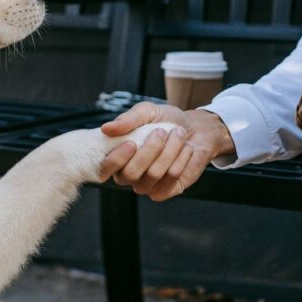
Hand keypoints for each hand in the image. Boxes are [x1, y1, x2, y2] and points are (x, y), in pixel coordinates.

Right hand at [97, 103, 234, 200]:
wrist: (196, 129)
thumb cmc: (165, 120)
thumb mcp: (146, 112)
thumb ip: (127, 120)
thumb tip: (106, 129)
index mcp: (117, 157)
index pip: (105, 170)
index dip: (116, 160)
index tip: (132, 143)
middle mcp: (128, 175)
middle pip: (131, 174)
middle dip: (150, 150)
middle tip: (161, 132)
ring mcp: (147, 185)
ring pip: (153, 175)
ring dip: (169, 150)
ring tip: (178, 134)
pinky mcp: (166, 190)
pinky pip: (171, 178)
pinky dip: (182, 158)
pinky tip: (186, 148)